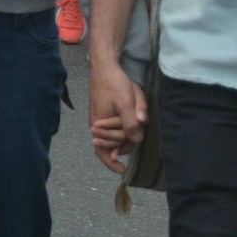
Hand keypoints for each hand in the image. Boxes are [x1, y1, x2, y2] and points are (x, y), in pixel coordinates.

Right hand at [88, 58, 146, 172]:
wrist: (104, 66)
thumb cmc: (113, 83)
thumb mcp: (125, 103)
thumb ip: (130, 123)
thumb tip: (136, 140)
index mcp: (99, 125)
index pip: (102, 151)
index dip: (111, 163)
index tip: (122, 171)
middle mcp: (97, 124)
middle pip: (113, 143)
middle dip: (127, 137)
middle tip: (140, 120)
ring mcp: (100, 118)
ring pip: (116, 133)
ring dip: (128, 127)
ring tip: (137, 108)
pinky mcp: (104, 112)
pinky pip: (115, 125)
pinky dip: (124, 125)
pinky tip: (133, 117)